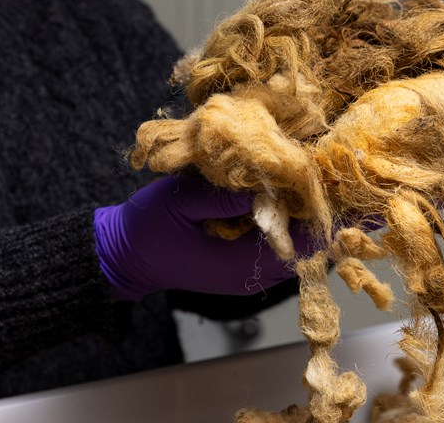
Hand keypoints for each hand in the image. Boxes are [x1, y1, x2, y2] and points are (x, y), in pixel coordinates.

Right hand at [94, 174, 312, 300]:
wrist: (125, 256)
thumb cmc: (147, 230)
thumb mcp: (179, 203)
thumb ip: (221, 198)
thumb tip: (264, 186)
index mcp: (239, 265)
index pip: (301, 245)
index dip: (315, 212)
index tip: (318, 178)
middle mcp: (251, 274)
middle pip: (305, 246)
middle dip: (309, 208)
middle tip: (310, 168)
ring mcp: (246, 272)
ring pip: (293, 244)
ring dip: (295, 212)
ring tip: (294, 175)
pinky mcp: (239, 263)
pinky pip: (273, 243)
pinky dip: (278, 219)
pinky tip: (272, 190)